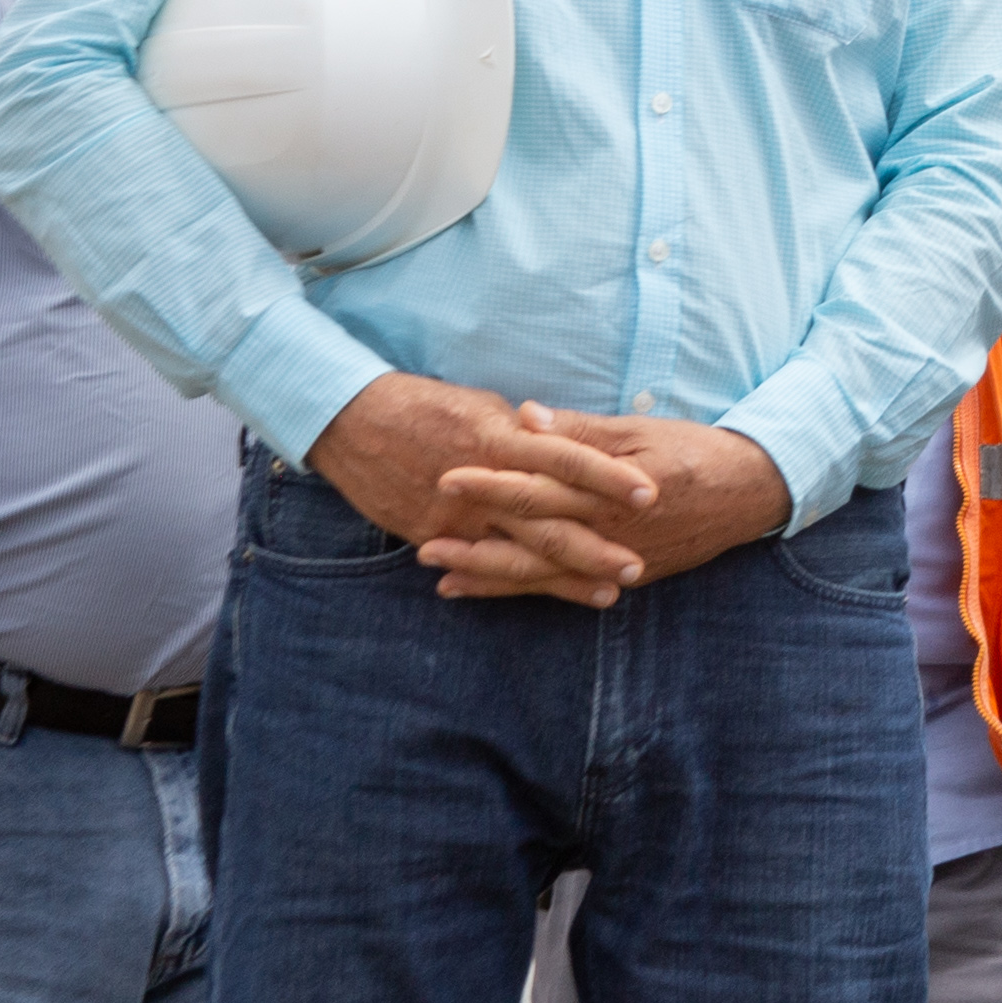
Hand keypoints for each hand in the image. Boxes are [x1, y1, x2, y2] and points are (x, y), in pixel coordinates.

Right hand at [307, 373, 660, 606]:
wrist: (352, 423)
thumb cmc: (427, 405)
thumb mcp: (484, 407)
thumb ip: (527, 432)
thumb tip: (566, 440)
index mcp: (501, 439)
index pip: (566, 459)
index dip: (608, 478)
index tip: (649, 492)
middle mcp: (483, 483)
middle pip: (548, 521)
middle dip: (595, 547)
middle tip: (638, 564)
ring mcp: (456, 517)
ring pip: (519, 555)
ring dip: (564, 577)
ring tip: (609, 593)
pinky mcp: (431, 536)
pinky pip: (478, 565)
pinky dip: (510, 584)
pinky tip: (543, 597)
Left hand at [422, 409, 789, 600]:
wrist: (751, 494)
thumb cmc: (695, 452)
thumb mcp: (640, 431)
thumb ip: (579, 432)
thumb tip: (525, 419)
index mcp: (608, 492)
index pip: (540, 488)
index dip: (492, 484)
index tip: (448, 476)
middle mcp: (608, 534)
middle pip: (531, 540)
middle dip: (476, 543)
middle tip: (423, 543)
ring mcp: (614, 562)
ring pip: (542, 574)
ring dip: (490, 576)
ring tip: (442, 577)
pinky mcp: (623, 576)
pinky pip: (564, 587)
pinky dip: (523, 589)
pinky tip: (485, 589)